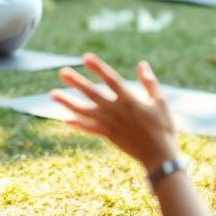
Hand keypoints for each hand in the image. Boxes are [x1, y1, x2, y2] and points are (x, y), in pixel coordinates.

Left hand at [50, 53, 178, 171]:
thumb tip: (141, 64)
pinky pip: (89, 128)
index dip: (98, 68)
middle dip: (77, 82)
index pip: (110, 80)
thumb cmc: (163, 128)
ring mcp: (110, 124)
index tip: (86, 57)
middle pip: (92, 94)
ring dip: (68, 102)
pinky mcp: (108, 136)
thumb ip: (150, 83)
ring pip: (85, 112)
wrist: (159, 158)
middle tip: (62, 72)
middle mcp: (116, 111)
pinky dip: (77, 124)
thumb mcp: (161, 102)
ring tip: (53, 94)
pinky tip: (65, 118)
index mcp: (130, 100)